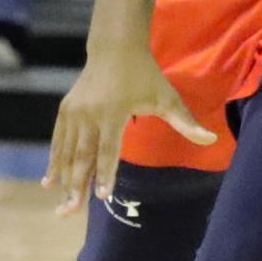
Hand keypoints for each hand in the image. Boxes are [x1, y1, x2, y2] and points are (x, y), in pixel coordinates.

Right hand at [43, 45, 215, 215]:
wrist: (114, 48)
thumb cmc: (144, 75)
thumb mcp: (166, 96)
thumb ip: (186, 121)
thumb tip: (212, 139)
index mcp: (113, 112)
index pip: (109, 148)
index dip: (106, 172)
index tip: (102, 196)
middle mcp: (89, 114)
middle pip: (82, 156)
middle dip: (77, 186)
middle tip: (72, 212)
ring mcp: (74, 112)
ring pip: (66, 152)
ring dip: (63, 180)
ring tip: (61, 206)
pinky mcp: (65, 111)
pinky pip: (58, 142)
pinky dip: (54, 162)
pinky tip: (49, 182)